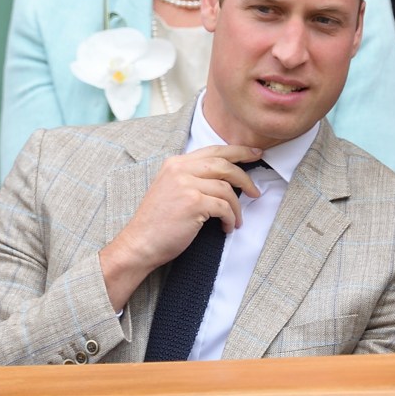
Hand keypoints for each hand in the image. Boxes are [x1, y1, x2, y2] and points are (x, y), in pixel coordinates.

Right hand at [99, 145, 262, 309]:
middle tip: (255, 190)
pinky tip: (227, 227)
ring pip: (227, 189)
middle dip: (245, 177)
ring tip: (236, 220)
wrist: (139, 245)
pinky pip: (224, 207)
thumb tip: (226, 176)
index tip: (255, 153)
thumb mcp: (172, 189)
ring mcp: (186, 185)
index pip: (214, 151)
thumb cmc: (158, 223)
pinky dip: (231, 218)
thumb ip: (193, 177)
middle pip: (224, 164)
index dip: (238, 151)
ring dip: (237, 207)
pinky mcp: (193, 203)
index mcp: (176, 163)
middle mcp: (180, 169)